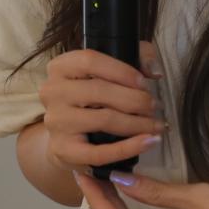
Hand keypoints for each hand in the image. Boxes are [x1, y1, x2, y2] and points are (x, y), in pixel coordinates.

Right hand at [38, 41, 165, 174]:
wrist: (67, 136)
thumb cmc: (92, 98)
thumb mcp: (109, 70)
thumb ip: (136, 57)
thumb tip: (154, 71)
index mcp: (60, 67)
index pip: (90, 60)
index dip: (122, 70)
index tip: (145, 82)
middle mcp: (52, 92)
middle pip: (99, 91)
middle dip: (135, 99)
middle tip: (155, 106)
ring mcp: (56, 122)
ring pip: (104, 119)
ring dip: (138, 123)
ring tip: (156, 124)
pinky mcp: (63, 150)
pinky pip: (100, 152)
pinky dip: (129, 148)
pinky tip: (149, 141)